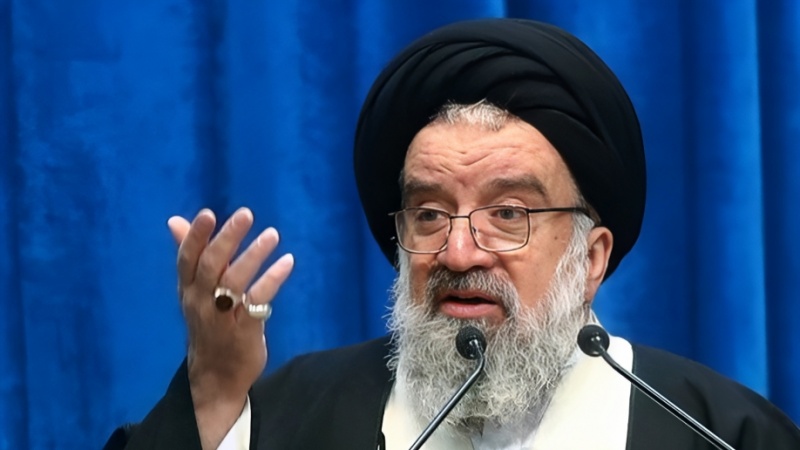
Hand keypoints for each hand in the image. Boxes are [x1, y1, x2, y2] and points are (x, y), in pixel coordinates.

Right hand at [168, 207, 293, 447]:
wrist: (216, 377)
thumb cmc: (208, 326)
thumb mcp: (194, 292)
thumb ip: (191, 256)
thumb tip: (175, 221)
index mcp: (188, 290)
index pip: (186, 259)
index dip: (195, 236)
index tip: (208, 213)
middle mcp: (200, 302)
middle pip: (210, 266)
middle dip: (227, 238)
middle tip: (245, 215)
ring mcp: (221, 318)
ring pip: (234, 282)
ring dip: (254, 255)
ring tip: (271, 235)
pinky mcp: (244, 331)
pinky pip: (257, 301)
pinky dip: (272, 279)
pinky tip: (287, 262)